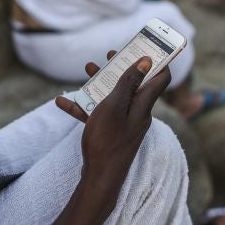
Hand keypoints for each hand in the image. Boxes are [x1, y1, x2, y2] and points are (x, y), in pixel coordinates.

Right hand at [55, 50, 171, 210]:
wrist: (99, 179)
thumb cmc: (107, 141)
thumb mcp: (115, 106)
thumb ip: (129, 83)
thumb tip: (147, 61)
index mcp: (143, 104)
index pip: (161, 77)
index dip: (158, 59)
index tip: (150, 45)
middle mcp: (137, 112)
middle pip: (135, 83)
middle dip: (123, 67)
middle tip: (112, 54)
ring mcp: (124, 123)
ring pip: (115, 96)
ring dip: (101, 82)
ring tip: (88, 69)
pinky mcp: (111, 132)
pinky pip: (99, 113)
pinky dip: (84, 106)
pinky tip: (63, 102)